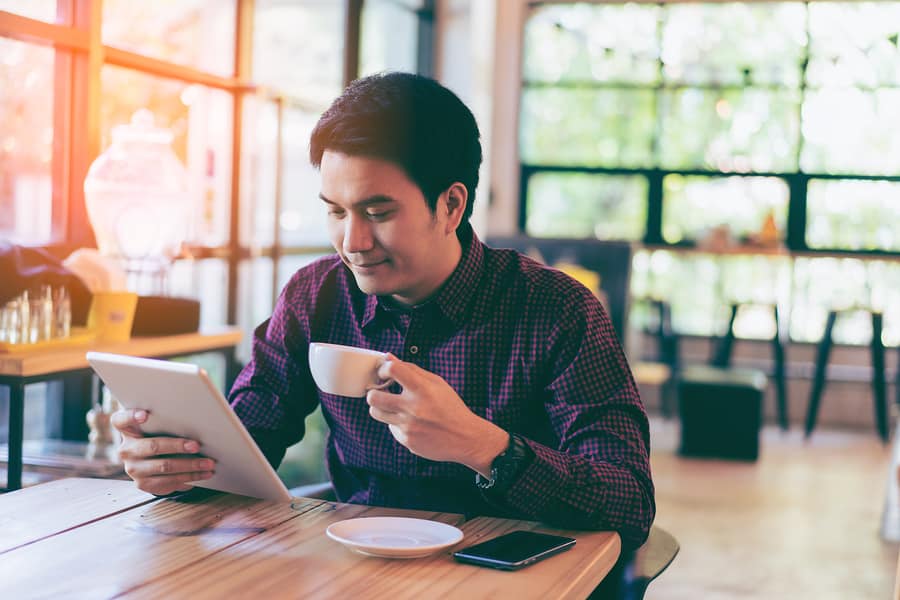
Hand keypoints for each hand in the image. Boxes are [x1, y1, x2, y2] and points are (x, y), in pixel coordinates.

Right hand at [111, 408, 214, 495]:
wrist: (151, 460)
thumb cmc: (159, 434)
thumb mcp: (158, 425)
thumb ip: (166, 420)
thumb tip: (198, 418)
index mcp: (127, 430)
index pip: (121, 420)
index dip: (131, 416)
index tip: (145, 415)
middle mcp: (126, 450)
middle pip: (153, 446)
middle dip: (177, 446)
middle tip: (196, 445)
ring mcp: (133, 469)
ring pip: (165, 467)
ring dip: (190, 465)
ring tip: (208, 463)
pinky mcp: (143, 484)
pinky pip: (169, 482)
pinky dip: (190, 477)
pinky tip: (204, 473)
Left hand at [366, 355, 507, 475]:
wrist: (465, 438)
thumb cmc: (451, 407)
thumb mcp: (437, 383)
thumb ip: (411, 369)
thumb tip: (388, 357)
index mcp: (423, 389)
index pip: (393, 370)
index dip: (384, 369)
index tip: (386, 373)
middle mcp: (413, 408)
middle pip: (374, 397)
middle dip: (374, 391)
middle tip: (382, 391)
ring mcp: (408, 426)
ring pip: (376, 413)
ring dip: (381, 407)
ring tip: (393, 406)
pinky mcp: (407, 440)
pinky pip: (391, 428)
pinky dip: (398, 423)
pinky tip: (413, 423)